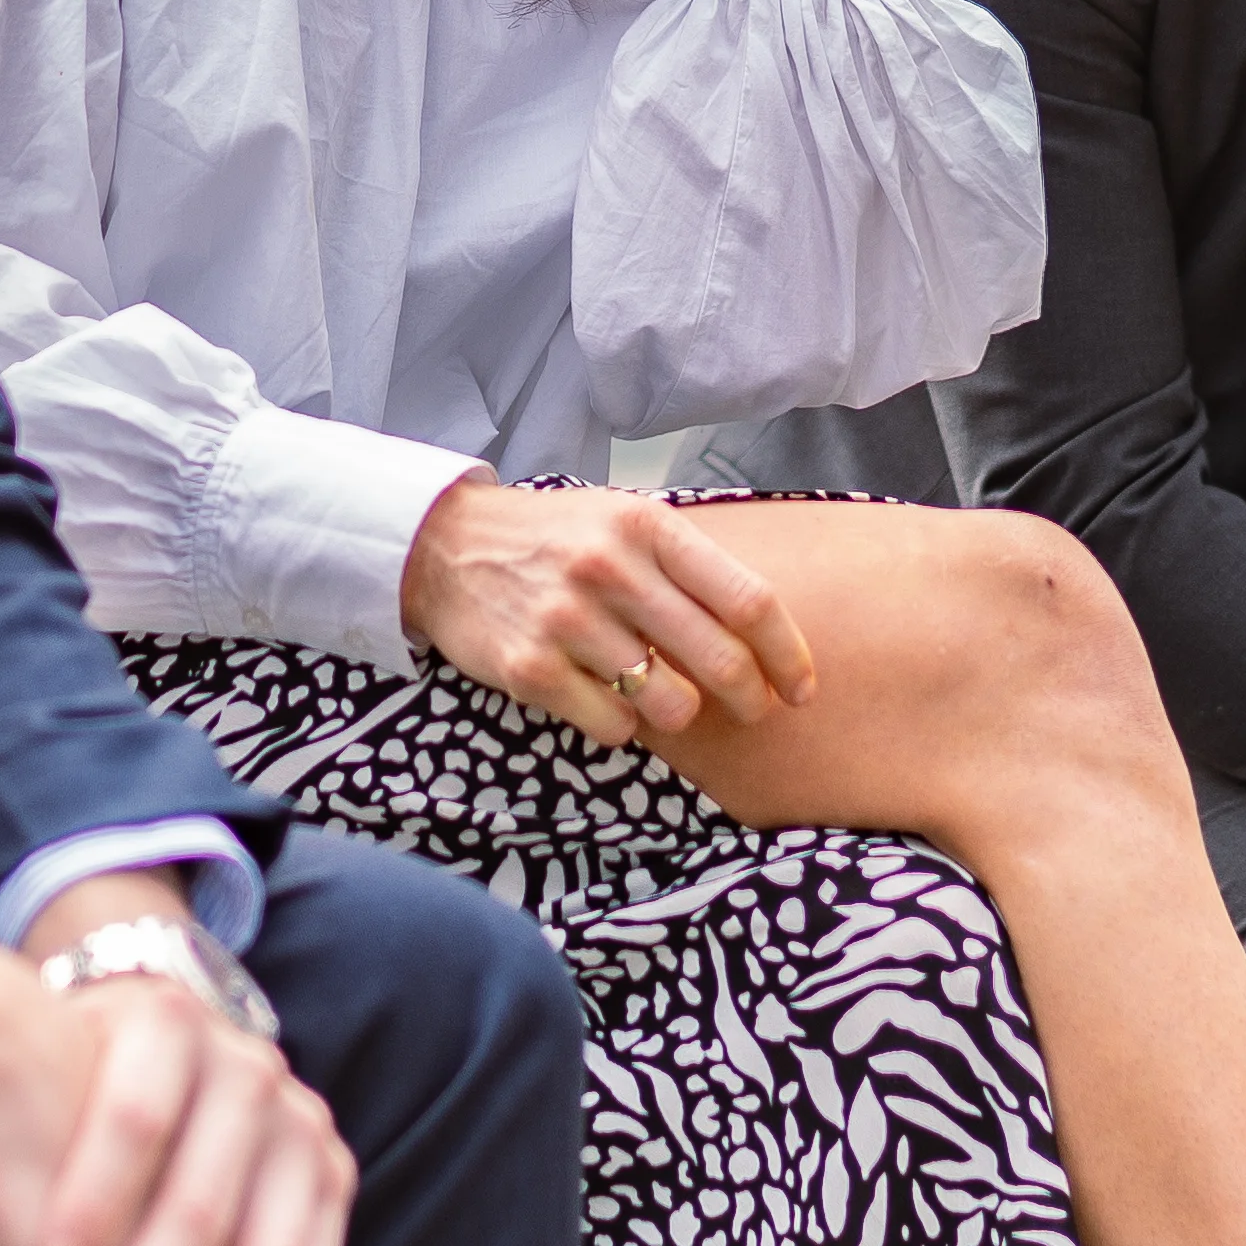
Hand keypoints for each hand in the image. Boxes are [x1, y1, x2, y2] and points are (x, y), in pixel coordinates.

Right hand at [397, 474, 817, 745]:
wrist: (444, 547)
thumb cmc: (553, 538)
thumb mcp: (622, 519)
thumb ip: (687, 564)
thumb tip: (765, 631)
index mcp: (647, 525)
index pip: (749, 600)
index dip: (789, 654)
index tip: (802, 687)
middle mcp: (610, 569)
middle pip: (721, 660)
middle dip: (752, 699)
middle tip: (755, 710)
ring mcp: (567, 621)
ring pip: (671, 704)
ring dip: (681, 713)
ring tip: (663, 696)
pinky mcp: (530, 669)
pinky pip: (614, 727)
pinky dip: (624, 726)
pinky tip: (605, 698)